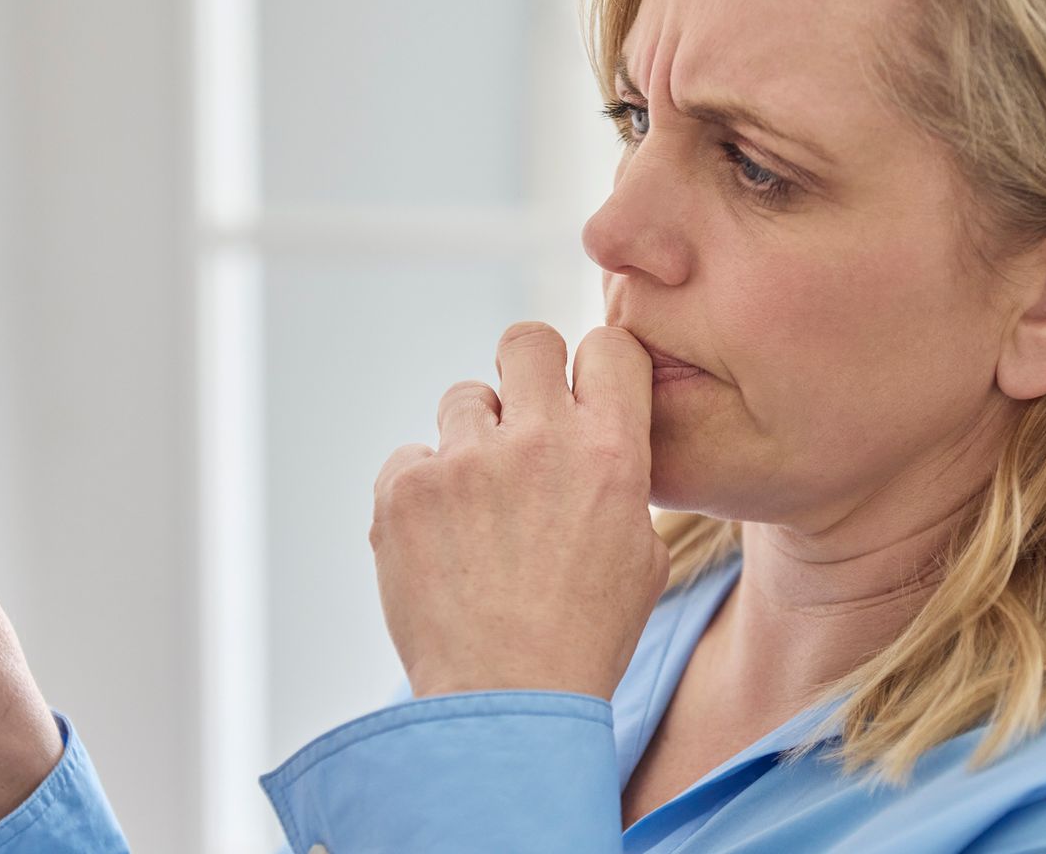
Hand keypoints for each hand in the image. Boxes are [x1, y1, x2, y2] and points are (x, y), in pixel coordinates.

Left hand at [372, 322, 668, 700]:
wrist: (507, 705)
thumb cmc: (583, 638)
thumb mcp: (642, 556)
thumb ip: (621, 479)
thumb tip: (600, 439)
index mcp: (610, 452)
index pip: (610, 345)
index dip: (597, 367)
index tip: (584, 395)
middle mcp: (538, 441)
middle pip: (526, 340)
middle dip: (527, 372)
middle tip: (522, 423)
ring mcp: (463, 462)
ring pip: (464, 398)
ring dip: (473, 441)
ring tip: (480, 511)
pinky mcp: (403, 490)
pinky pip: (412, 456)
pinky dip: (424, 492)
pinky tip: (443, 544)